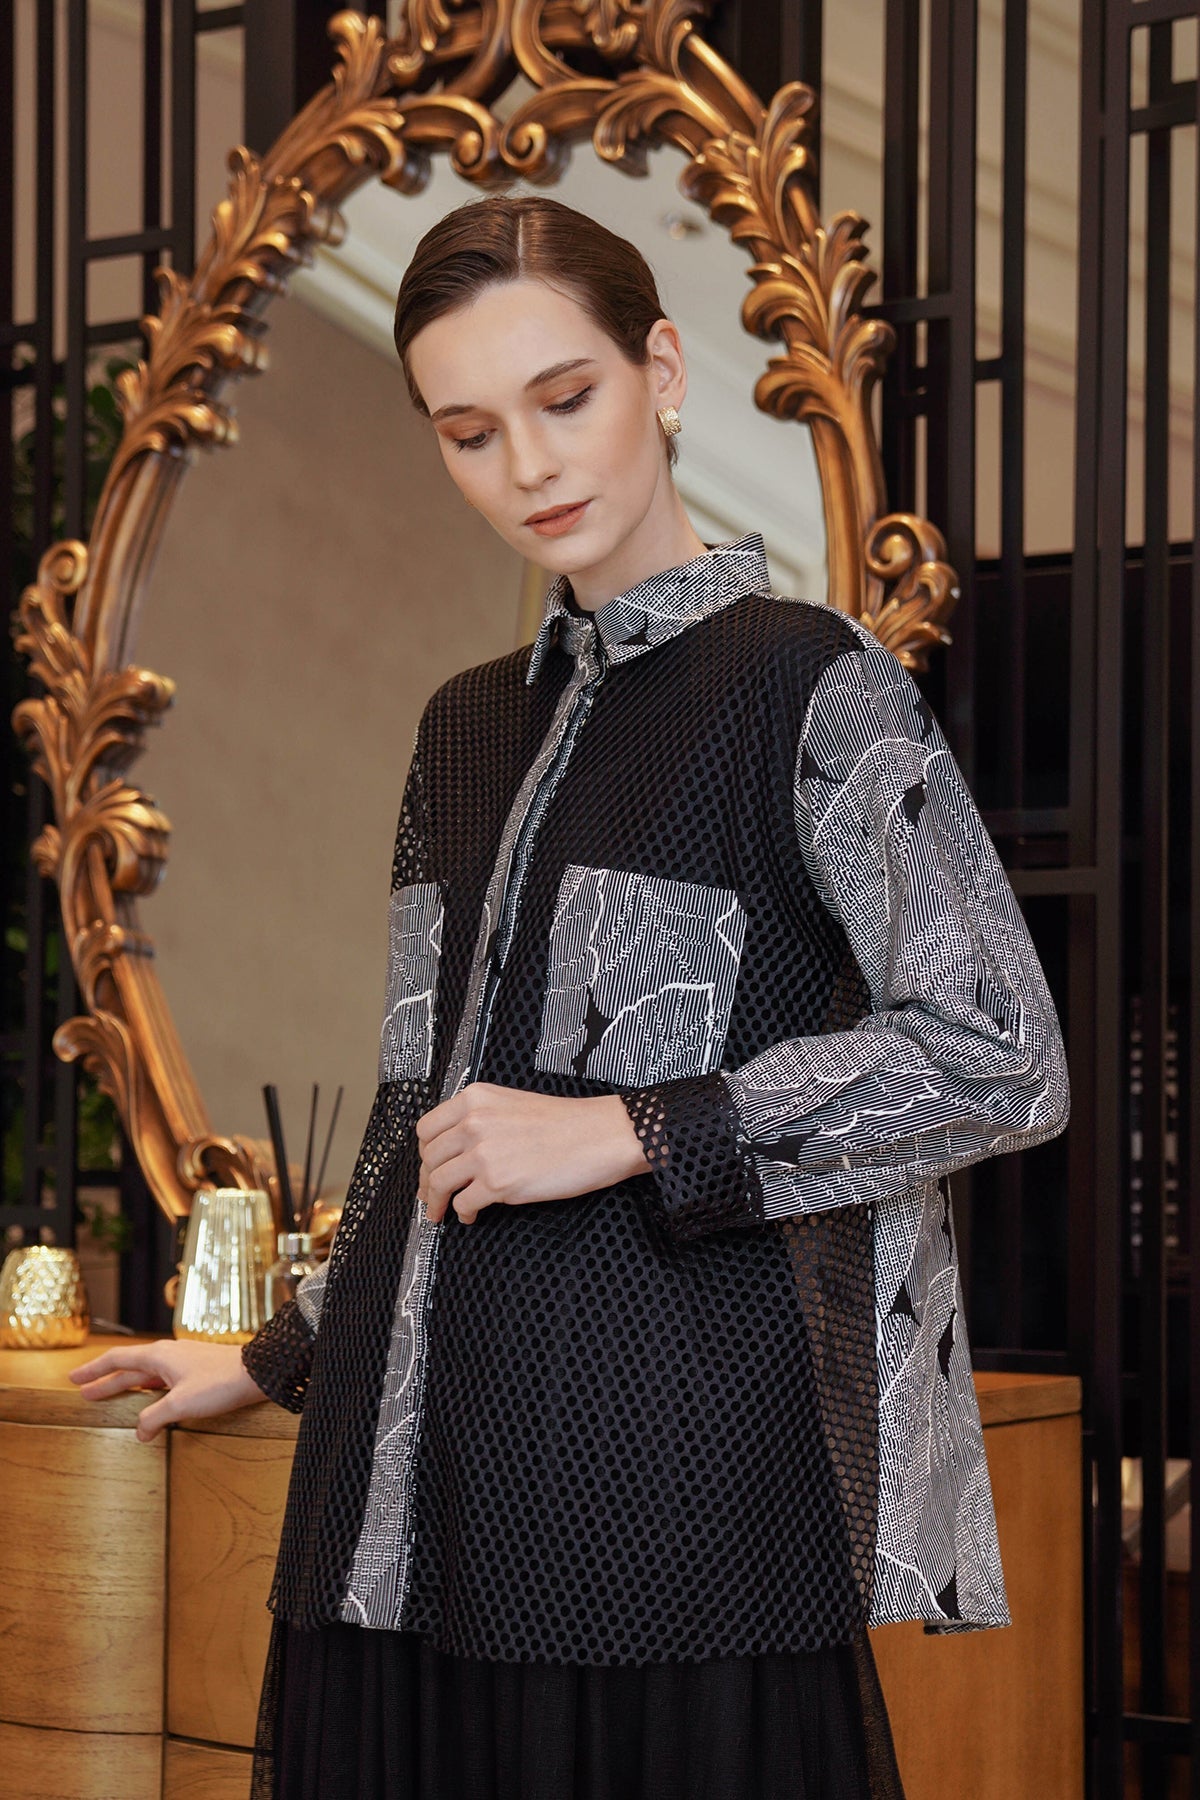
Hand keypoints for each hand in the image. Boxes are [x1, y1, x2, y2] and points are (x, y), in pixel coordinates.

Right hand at [67, 1339, 268, 1442]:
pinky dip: (147, 1392)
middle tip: (84, 1392)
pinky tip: (147, 1402)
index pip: (116, 1360)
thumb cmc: (220, 1382)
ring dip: (126, 1386)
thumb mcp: (180, 1404)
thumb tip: (139, 1432)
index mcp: (159, 1356)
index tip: (74, 1378)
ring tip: (110, 1397)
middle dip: (105, 1381)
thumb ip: (153, 1419)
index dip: (93, 1371)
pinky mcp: (196, 1372)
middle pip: (128, 1368)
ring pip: (145, 1375)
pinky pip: (162, 1381)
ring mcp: (183, 1362)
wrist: (258, 1373)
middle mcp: (168, 1355)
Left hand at [416, 1083, 648, 1224]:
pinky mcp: (497, 1183)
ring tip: (440, 1211)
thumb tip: (456, 1148)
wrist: (599, 1135)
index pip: (426, 1127)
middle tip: (430, 1193)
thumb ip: (481, 1118)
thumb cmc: (565, 1123)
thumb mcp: (512, 1104)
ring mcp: (483, 1153)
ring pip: (438, 1182)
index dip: (424, 1152)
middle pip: (428, 1157)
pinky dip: (463, 1214)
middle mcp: (473, 1122)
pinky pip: (462, 1204)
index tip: (428, 1164)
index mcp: (475, 1099)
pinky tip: (471, 1215)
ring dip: (435, 1201)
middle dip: (426, 1180)